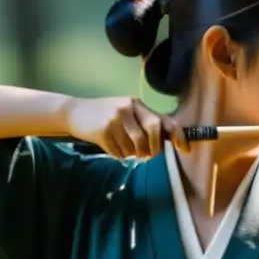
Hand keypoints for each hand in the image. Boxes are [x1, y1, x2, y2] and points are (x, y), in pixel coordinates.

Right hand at [63, 96, 186, 159]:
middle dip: (154, 148)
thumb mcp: (126, 113)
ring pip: (136, 146)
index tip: (185, 149)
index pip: (164, 119)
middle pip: (153, 130)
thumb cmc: (105, 115)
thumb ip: (144, 123)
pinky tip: (112, 147)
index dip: (178, 135)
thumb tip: (166, 141)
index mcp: (137, 104)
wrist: (74, 112)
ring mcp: (115, 119)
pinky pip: (120, 152)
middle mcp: (128, 108)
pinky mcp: (103, 131)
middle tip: (147, 155)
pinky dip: (119, 155)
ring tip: (126, 150)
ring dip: (133, 153)